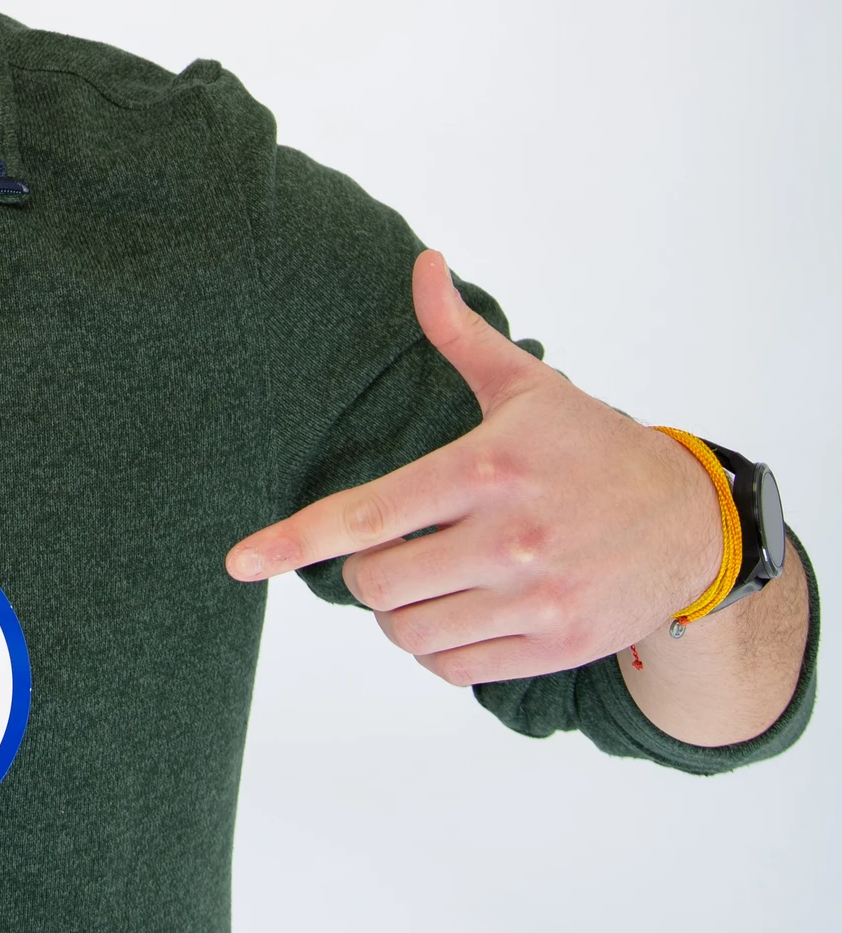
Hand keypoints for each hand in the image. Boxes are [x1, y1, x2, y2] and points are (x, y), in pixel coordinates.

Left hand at [223, 251, 725, 686]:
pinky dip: (440, 652)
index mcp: (486, 470)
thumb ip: (459, 333)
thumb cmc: (594, 446)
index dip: (293, 541)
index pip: (366, 515)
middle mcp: (510, 539)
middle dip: (365, 576)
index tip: (240, 562)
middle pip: (377, 586)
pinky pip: (456, 670)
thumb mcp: (528, 386)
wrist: (692, 521)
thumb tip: (422, 263)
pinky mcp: (559, 644)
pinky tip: (463, 615)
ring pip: (411, 635)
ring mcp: (537, 598)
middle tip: (393, 554)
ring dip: (401, 616)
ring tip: (429, 584)